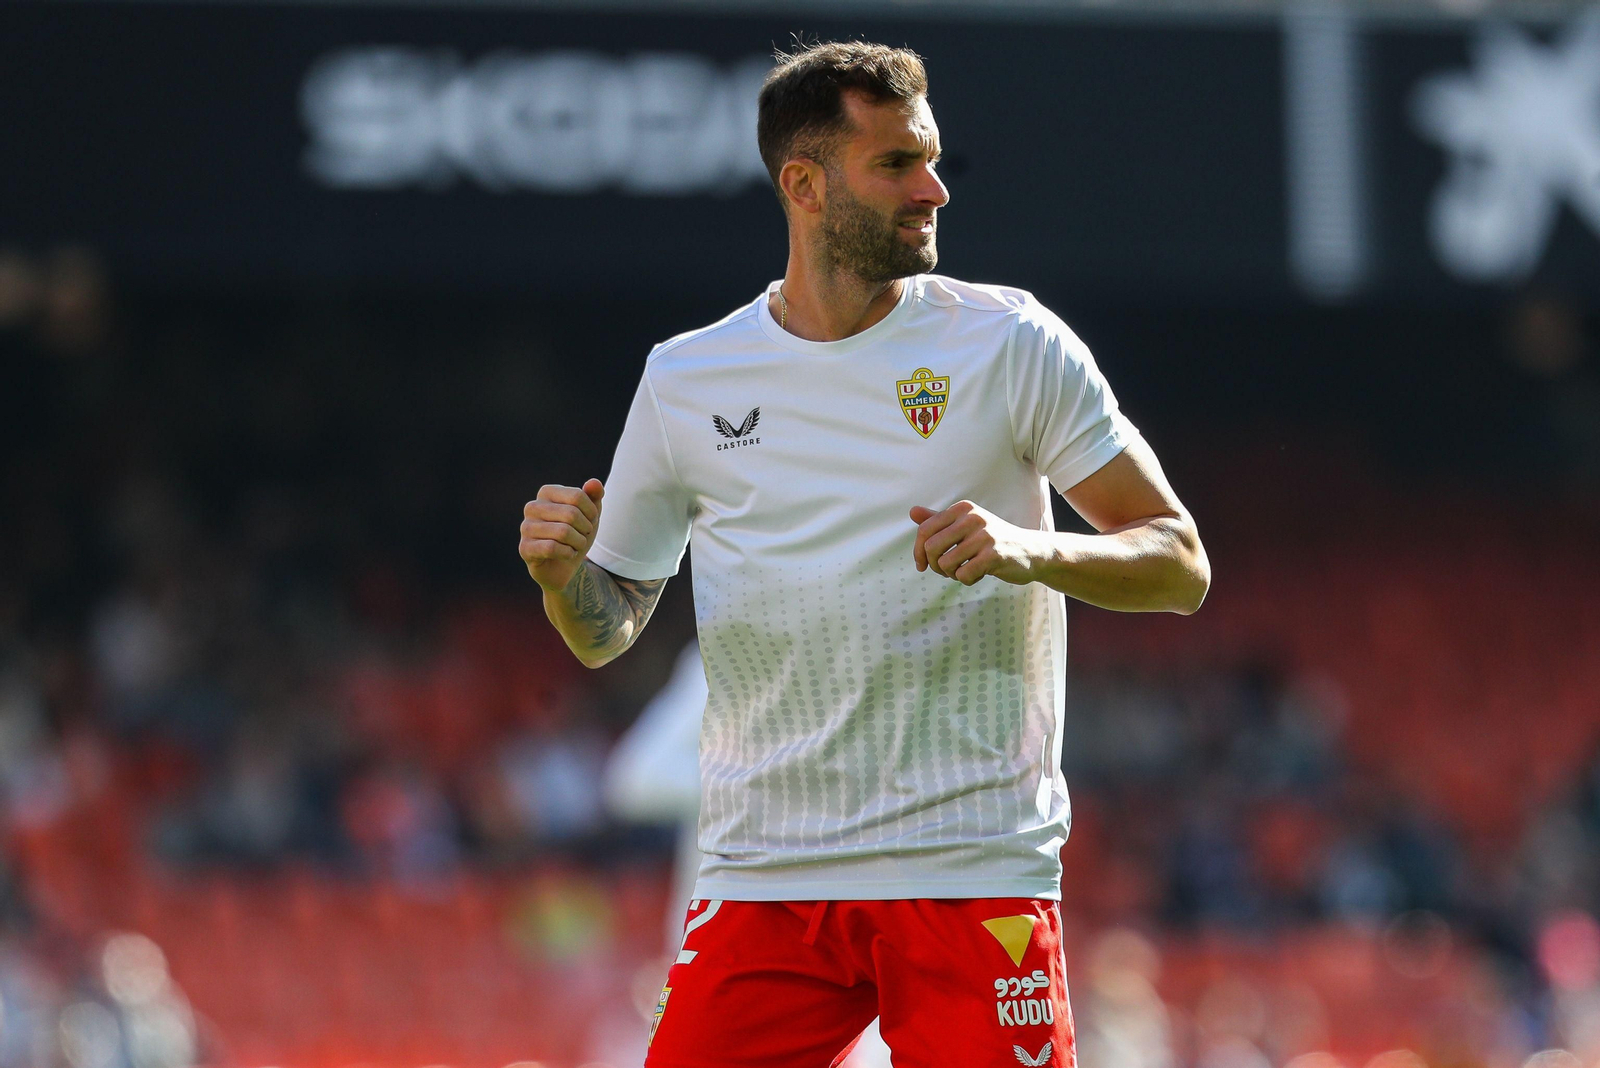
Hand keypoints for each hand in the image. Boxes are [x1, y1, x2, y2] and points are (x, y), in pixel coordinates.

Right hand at [521, 479, 603, 591]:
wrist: (566, 565)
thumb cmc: (576, 534)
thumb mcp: (590, 514)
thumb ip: (595, 495)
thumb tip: (594, 483)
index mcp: (546, 493)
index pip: (577, 496)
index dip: (591, 512)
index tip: (590, 521)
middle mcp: (532, 507)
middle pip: (571, 514)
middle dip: (585, 529)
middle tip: (583, 536)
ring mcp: (525, 527)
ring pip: (563, 532)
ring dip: (578, 543)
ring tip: (575, 546)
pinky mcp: (524, 548)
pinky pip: (552, 548)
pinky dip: (568, 553)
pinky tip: (567, 554)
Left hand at [909, 501, 1041, 585]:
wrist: (1031, 551)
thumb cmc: (992, 540)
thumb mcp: (966, 526)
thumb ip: (939, 520)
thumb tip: (912, 511)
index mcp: (963, 509)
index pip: (925, 530)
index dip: (918, 552)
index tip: (922, 565)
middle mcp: (972, 518)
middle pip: (931, 547)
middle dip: (934, 565)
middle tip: (946, 571)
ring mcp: (984, 536)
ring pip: (945, 563)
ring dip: (951, 574)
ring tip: (965, 571)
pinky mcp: (994, 555)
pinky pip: (963, 575)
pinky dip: (967, 580)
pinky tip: (978, 574)